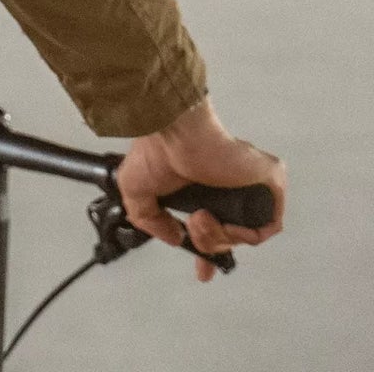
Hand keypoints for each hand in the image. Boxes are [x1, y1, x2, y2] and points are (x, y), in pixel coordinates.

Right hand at [116, 96, 285, 282]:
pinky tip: (222, 221)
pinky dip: (244, 233)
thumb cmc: (155, 151)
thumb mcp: (135, 189)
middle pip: (229, 234)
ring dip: (220, 237)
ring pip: (246, 232)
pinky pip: (267, 225)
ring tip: (201, 217)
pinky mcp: (270, 183)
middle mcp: (228, 186)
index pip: (214, 224)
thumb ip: (150, 220)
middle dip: (209, 244)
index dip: (208, 250)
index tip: (203, 273)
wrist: (175, 133)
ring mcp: (250, 185)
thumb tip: (175, 238)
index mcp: (202, 186)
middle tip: (192, 227)